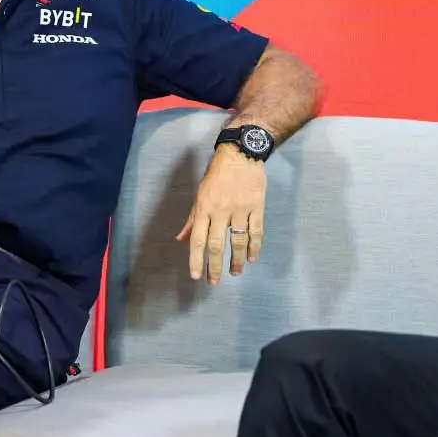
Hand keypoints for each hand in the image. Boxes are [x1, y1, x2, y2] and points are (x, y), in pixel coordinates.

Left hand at [176, 145, 266, 283]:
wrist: (240, 154)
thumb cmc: (217, 174)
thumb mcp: (200, 194)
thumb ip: (192, 219)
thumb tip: (181, 239)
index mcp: (204, 208)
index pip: (198, 239)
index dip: (196, 260)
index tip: (196, 276)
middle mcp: (221, 211)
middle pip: (217, 244)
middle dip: (215, 266)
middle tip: (214, 282)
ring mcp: (240, 209)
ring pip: (238, 241)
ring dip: (236, 260)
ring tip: (235, 273)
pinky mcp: (256, 206)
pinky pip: (256, 231)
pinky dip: (254, 247)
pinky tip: (251, 258)